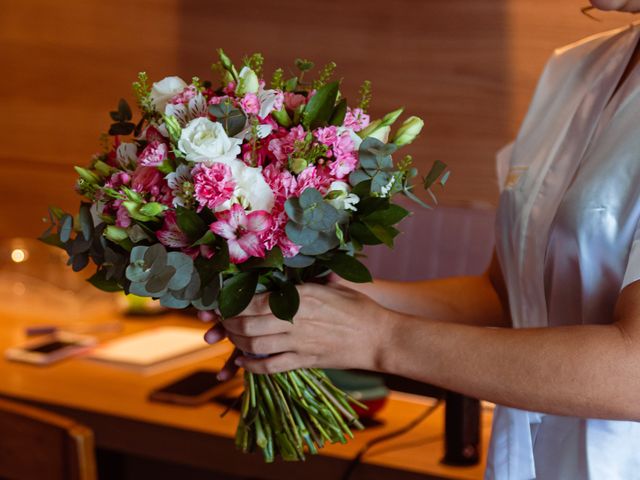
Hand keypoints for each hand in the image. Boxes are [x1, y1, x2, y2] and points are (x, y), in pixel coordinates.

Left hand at [204, 282, 395, 377]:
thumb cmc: (359, 307)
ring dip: (237, 341)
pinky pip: (270, 366)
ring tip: (232, 337)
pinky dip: (252, 365)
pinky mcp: (305, 361)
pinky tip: (243, 361)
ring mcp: (300, 342)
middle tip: (223, 320)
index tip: (225, 301)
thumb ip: (310, 278)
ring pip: (254, 345)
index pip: (255, 299)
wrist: (380, 337)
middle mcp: (296, 319)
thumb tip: (294, 266)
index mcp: (301, 296)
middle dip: (229, 323)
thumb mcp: (333, 285)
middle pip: (248, 323)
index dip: (234, 303)